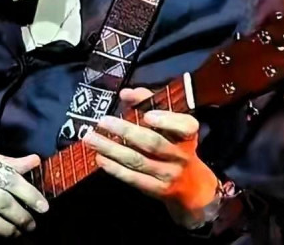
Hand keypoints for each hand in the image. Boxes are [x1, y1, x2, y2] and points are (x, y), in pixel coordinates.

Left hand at [82, 87, 218, 227]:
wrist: (192, 185)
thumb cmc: (175, 143)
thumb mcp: (169, 121)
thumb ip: (148, 101)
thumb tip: (126, 94)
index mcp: (187, 134)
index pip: (185, 126)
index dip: (166, 121)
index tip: (147, 115)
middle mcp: (181, 154)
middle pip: (153, 143)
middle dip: (126, 131)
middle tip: (103, 121)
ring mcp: (169, 174)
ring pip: (137, 160)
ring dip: (111, 149)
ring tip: (91, 139)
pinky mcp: (157, 189)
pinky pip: (134, 178)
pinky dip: (115, 168)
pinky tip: (100, 158)